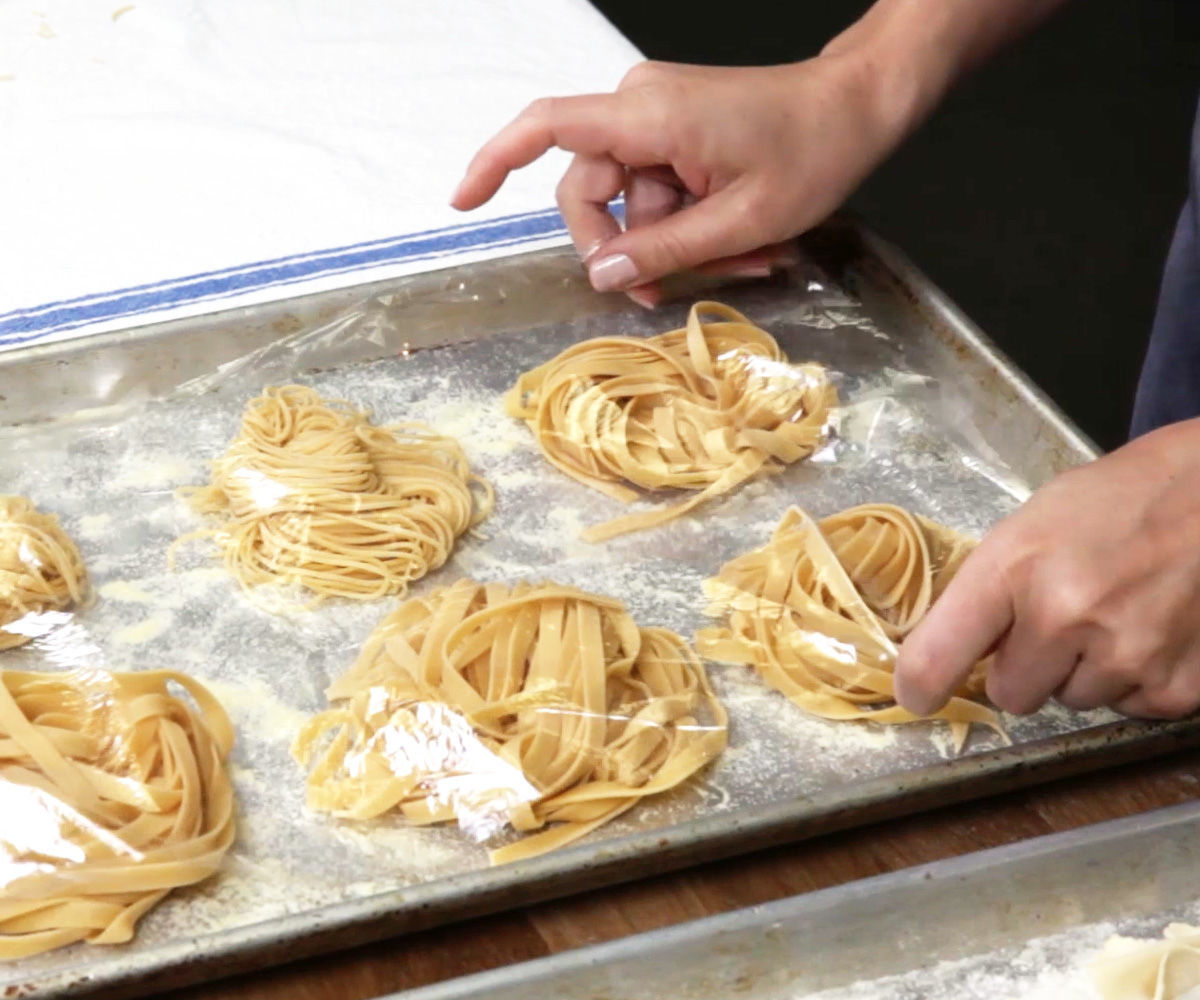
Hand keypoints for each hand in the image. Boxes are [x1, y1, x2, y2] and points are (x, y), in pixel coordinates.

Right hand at [451, 56, 920, 307]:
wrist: (859, 106)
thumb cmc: (814, 151)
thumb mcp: (739, 221)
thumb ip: (662, 250)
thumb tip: (599, 275)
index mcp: (649, 115)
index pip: (547, 127)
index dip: (495, 163)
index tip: (463, 201)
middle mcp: (642, 105)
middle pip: (590, 189)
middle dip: (623, 247)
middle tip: (659, 293)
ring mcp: (659, 116)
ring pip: (631, 199)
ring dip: (671, 241)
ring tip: (739, 259)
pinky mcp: (678, 130)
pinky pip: (658, 188)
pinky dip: (687, 222)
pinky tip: (737, 239)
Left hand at [895, 417, 1199, 718]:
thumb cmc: (1116, 502)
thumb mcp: (1030, 526)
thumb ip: (989, 589)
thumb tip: (950, 652)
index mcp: (1014, 569)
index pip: (938, 656)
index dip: (921, 684)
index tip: (918, 693)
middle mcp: (1064, 617)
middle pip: (1010, 694)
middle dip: (1026, 667)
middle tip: (1056, 624)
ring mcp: (1125, 656)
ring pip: (1072, 702)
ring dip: (1083, 671)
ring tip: (1113, 614)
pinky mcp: (1174, 688)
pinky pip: (1128, 708)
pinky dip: (1134, 680)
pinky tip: (1151, 629)